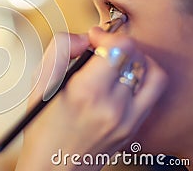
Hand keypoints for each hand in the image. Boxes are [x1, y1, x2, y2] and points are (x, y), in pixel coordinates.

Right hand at [16, 28, 167, 170]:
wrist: (54, 165)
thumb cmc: (43, 127)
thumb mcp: (40, 82)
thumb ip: (61, 49)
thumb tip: (84, 38)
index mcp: (86, 92)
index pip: (120, 47)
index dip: (107, 35)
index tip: (94, 38)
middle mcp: (112, 106)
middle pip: (135, 56)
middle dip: (116, 45)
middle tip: (100, 49)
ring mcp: (127, 118)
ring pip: (149, 72)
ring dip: (133, 60)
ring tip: (115, 63)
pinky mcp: (133, 127)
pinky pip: (151, 92)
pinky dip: (141, 77)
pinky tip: (123, 79)